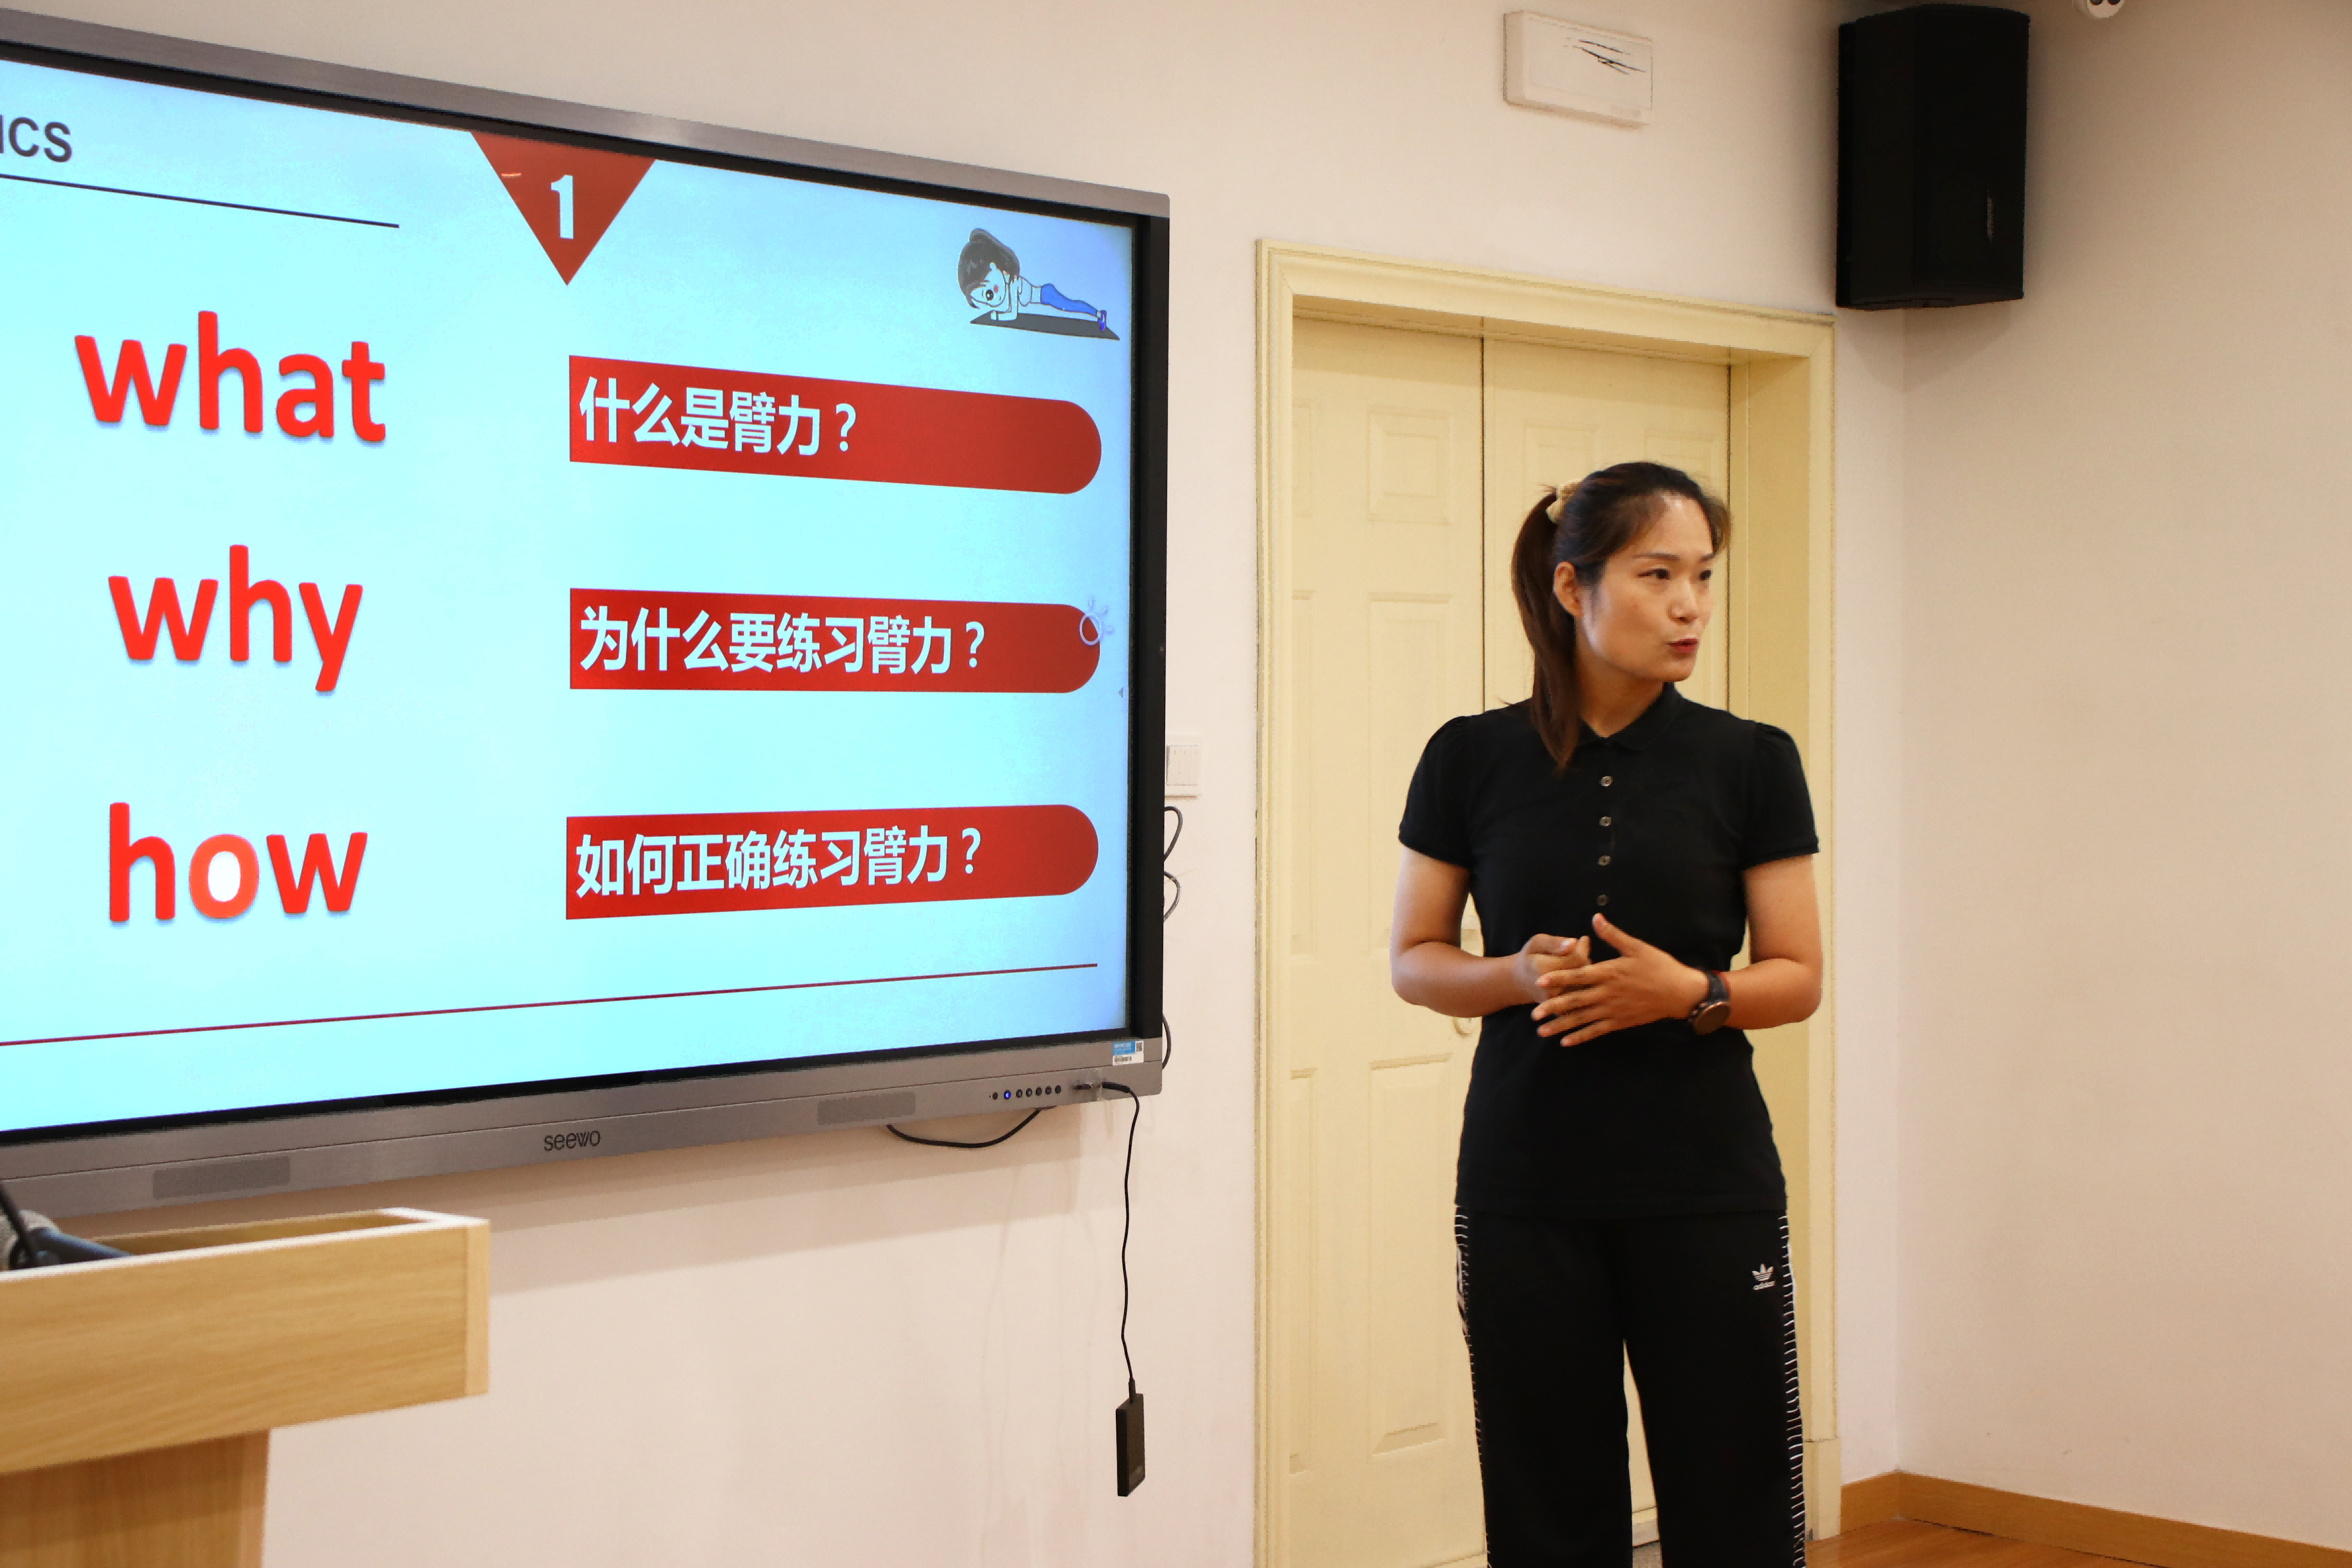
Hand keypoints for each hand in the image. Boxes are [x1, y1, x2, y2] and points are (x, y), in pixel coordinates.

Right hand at [1509, 931, 1588, 1005]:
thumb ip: (1555, 942)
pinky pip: (1582, 996)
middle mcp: (1549, 988)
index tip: (1575, 944)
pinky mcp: (1561, 1010)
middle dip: (1583, 961)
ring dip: (1584, 974)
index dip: (1581, 949)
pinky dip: (1582, 985)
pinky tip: (1573, 977)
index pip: (1577, 958)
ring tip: (1571, 965)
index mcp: (1542, 968)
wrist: (1521, 983)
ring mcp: (1556, 1002)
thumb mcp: (1537, 943)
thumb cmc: (1531, 957)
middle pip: (1583, 972)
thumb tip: (1574, 942)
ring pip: (1585, 985)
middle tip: (1575, 954)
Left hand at [1530, 914, 1709, 1045]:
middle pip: (1575, 1001)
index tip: (1540, 982)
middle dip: (1553, 1007)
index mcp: (1609, 972)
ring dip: (1561, 1025)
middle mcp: (1608, 993)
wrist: (1680, 992)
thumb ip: (1612, 935)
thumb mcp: (1637, 947)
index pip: (1578, 975)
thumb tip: (1595, 917)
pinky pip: (1596, 1031)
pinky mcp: (1620, 1022)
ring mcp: (1613, 1010)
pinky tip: (1565, 1042)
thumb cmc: (1659, 966)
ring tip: (1541, 1031)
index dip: (1558, 978)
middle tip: (1533, 1014)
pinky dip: (1581, 1036)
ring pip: (1582, 1019)